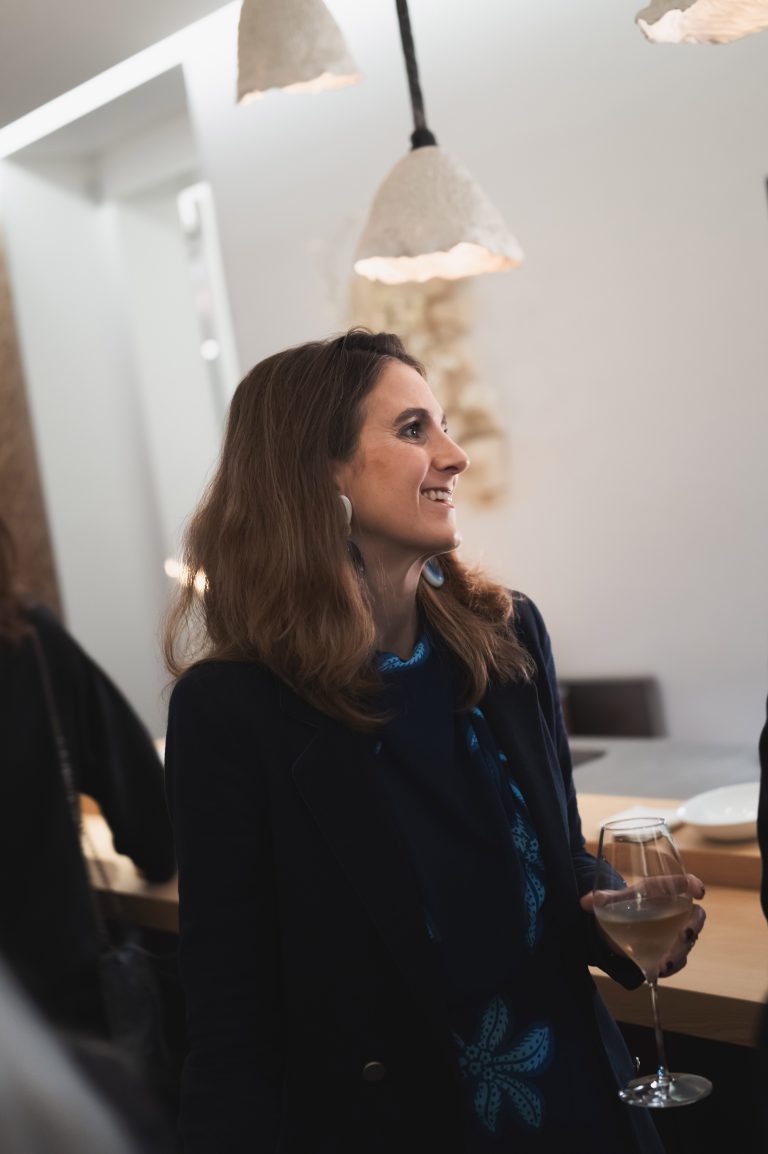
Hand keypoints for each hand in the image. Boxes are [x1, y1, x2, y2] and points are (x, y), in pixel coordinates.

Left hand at [580, 874, 706, 977]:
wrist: (623, 926)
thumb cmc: (626, 905)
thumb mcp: (614, 901)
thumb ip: (602, 900)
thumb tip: (584, 902)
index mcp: (664, 890)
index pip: (685, 883)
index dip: (694, 885)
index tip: (699, 891)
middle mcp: (676, 910)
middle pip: (696, 916)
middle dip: (694, 926)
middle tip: (685, 934)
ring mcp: (678, 932)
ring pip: (688, 942)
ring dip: (679, 952)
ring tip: (665, 962)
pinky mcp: (673, 951)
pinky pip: (678, 960)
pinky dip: (670, 967)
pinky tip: (658, 971)